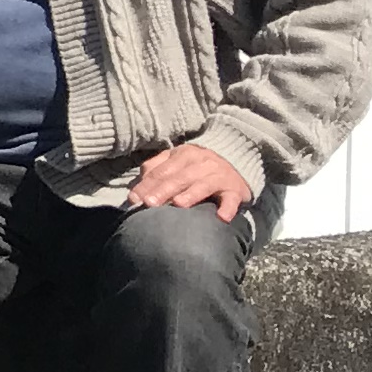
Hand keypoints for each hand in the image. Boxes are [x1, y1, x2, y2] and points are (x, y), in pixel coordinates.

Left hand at [126, 142, 253, 219]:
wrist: (238, 163)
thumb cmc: (197, 167)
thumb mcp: (176, 160)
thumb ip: (156, 168)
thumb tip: (137, 185)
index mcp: (183, 154)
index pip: (161, 171)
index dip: (146, 185)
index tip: (134, 199)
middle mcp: (202, 163)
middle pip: (179, 178)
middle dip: (163, 191)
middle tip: (149, 204)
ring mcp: (220, 176)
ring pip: (203, 185)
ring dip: (191, 195)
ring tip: (178, 204)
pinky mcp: (235, 190)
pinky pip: (231, 199)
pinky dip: (227, 208)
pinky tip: (221, 217)